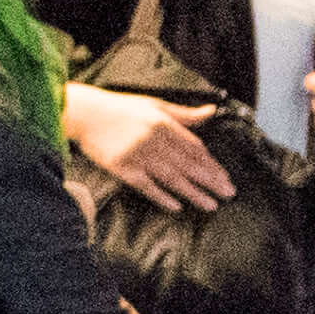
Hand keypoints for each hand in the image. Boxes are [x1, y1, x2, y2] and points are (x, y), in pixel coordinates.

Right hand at [63, 77, 233, 212]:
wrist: (85, 114)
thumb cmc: (121, 109)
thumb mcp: (155, 106)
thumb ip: (185, 114)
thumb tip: (212, 111)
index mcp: (164, 123)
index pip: (194, 147)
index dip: (211, 163)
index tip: (225, 176)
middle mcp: (153, 140)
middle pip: (188, 164)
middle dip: (211, 180)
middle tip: (229, 193)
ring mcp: (137, 155)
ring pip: (172, 177)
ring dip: (193, 192)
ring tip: (212, 205)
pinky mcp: (121, 168)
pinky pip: (146, 186)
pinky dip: (161, 196)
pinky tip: (177, 207)